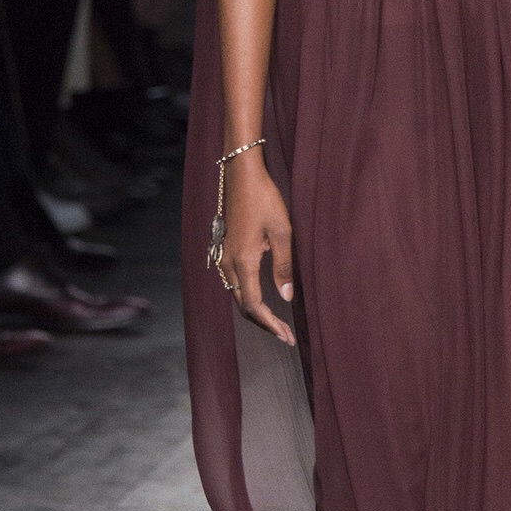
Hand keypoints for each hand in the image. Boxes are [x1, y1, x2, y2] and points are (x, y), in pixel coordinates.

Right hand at [217, 154, 295, 344]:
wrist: (242, 175)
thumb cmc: (264, 199)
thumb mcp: (283, 232)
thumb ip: (284, 266)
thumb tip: (287, 297)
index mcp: (243, 261)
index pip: (253, 306)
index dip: (270, 324)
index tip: (287, 336)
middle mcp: (228, 263)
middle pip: (243, 305)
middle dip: (264, 323)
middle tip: (286, 335)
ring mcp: (223, 256)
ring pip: (237, 295)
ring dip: (256, 312)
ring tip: (277, 322)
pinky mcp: (225, 249)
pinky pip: (234, 283)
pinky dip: (248, 297)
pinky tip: (263, 298)